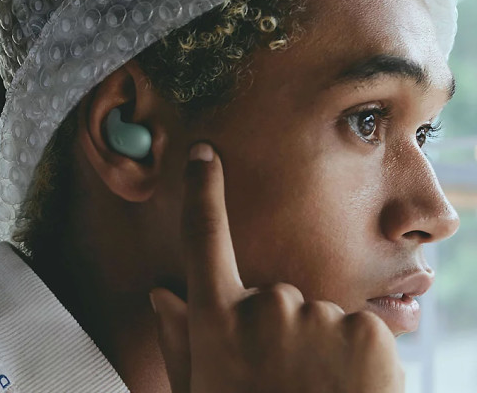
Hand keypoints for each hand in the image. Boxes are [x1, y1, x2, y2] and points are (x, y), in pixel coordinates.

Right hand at [150, 143, 404, 392]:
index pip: (203, 239)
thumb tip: (161, 292)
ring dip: (318, 347)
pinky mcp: (365, 329)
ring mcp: (316, 315)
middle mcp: (264, 307)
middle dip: (281, 329)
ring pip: (318, 314)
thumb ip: (180, 342)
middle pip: (276, 294)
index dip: (202, 193)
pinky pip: (357, 328)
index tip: (203, 155)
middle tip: (287, 384)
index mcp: (219, 322)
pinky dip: (356, 356)